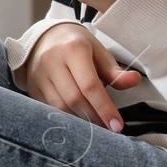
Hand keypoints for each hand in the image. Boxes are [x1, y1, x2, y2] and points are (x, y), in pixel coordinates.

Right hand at [16, 23, 141, 131]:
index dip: (104, 108)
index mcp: (73, 49)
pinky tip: (78, 122)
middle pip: (74, 98)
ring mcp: (39, 74)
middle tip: (108, 128)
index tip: (117, 125)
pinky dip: (66, 118)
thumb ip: (114, 71)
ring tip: (95, 126)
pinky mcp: (32, 86)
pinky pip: (49, 108)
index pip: (90, 85)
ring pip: (60, 106)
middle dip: (94, 117)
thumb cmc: (77, 45)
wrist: (45, 37)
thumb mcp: (98, 52)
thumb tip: (134, 81)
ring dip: (80, 121)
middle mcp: (52, 61)